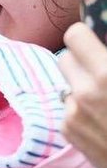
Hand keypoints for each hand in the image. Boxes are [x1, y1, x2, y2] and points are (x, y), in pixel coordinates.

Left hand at [59, 22, 106, 167]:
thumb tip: (104, 47)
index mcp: (106, 73)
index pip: (74, 35)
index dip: (86, 37)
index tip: (96, 42)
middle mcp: (84, 91)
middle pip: (65, 58)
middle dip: (83, 61)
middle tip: (102, 70)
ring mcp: (73, 113)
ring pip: (67, 84)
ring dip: (82, 86)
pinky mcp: (68, 131)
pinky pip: (68, 107)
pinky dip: (81, 109)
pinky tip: (104, 119)